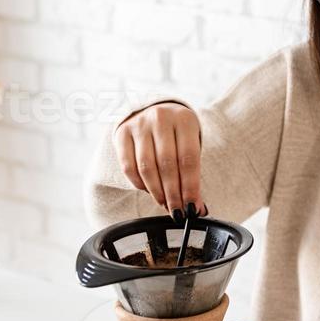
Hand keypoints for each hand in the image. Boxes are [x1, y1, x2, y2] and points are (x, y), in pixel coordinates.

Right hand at [114, 101, 206, 221]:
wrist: (153, 109)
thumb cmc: (177, 133)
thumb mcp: (190, 143)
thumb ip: (193, 174)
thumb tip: (198, 208)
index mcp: (184, 120)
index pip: (188, 159)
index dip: (190, 186)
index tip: (191, 207)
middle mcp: (161, 118)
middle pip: (167, 164)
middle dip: (173, 193)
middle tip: (177, 211)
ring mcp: (139, 125)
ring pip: (147, 167)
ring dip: (156, 191)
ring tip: (164, 203)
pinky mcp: (122, 133)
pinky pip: (128, 166)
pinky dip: (139, 183)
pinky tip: (148, 191)